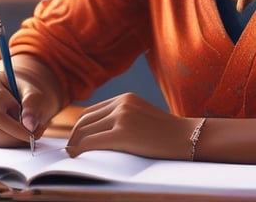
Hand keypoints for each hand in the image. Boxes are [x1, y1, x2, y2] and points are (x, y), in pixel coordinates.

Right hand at [0, 56, 62, 147]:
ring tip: (24, 131)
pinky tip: (15, 136)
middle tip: (31, 134)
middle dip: (14, 131)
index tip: (30, 129)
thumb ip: (33, 105)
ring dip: (11, 139)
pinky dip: (5, 144)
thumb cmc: (30, 96)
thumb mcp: (37, 95)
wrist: (24, 101)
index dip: (14, 116)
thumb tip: (29, 125)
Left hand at [66, 92, 196, 159]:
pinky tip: (77, 157)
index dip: (80, 126)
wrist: (186, 138)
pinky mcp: (123, 133)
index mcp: (125, 98)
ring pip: (86, 130)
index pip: (92, 110)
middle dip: (74, 135)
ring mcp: (122, 116)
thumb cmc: (166, 134)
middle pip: (85, 119)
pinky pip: (93, 141)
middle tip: (69, 150)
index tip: (74, 139)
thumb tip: (99, 133)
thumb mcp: (142, 116)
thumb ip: (123, 118)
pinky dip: (81, 149)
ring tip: (72, 156)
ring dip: (75, 144)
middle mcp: (122, 103)